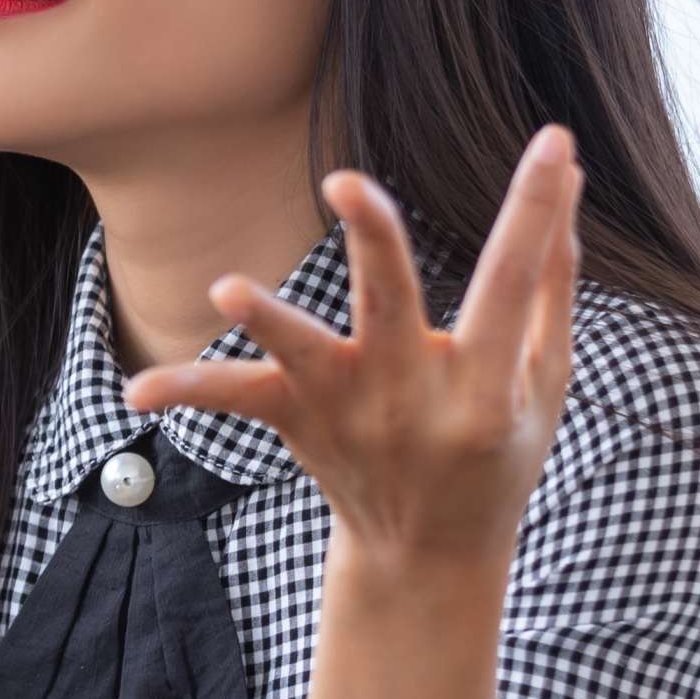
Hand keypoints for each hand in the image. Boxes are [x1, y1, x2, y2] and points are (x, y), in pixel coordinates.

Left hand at [121, 123, 582, 604]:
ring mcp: (349, 411)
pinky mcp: (298, 420)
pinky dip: (188, 391)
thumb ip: (551, 285)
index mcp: (488, 389)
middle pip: (393, 306)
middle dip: (375, 244)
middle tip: (348, 182)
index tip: (554, 143)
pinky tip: (134, 392)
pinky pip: (237, 400)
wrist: (428, 555)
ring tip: (227, 288)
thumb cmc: (499, 450)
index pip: (515, 284)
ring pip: (302, 357)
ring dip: (268, 320)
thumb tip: (564, 179)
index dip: (536, 211)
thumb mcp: (545, 384)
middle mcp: (413, 399)